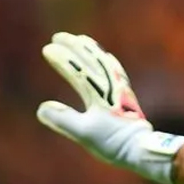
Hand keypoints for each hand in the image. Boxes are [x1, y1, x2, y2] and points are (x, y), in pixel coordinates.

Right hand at [37, 32, 183, 183]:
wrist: (141, 148)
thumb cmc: (113, 142)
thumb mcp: (84, 133)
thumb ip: (63, 120)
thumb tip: (42, 107)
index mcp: (98, 94)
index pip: (77, 70)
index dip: (62, 59)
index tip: (47, 48)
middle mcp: (110, 86)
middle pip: (91, 60)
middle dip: (75, 46)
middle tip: (58, 36)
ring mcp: (120, 89)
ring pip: (104, 62)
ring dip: (91, 50)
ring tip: (80, 40)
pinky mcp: (126, 95)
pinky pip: (115, 70)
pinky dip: (107, 61)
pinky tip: (106, 58)